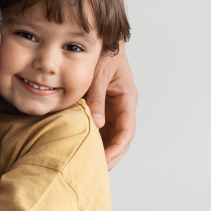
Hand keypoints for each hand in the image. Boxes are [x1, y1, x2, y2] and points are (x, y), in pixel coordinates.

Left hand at [85, 45, 137, 169]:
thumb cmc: (104, 52)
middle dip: (110, 156)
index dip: (116, 149)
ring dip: (102, 150)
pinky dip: (95, 139)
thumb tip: (96, 124)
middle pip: (121, 139)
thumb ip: (97, 98)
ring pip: (112, 136)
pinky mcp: (103, 107)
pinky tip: (83, 149)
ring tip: (88, 166)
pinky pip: (101, 128)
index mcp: (127, 98)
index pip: (126, 131)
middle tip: (95, 171)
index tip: (104, 161)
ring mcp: (114, 108)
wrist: (101, 39)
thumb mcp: (99, 74)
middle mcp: (123, 106)